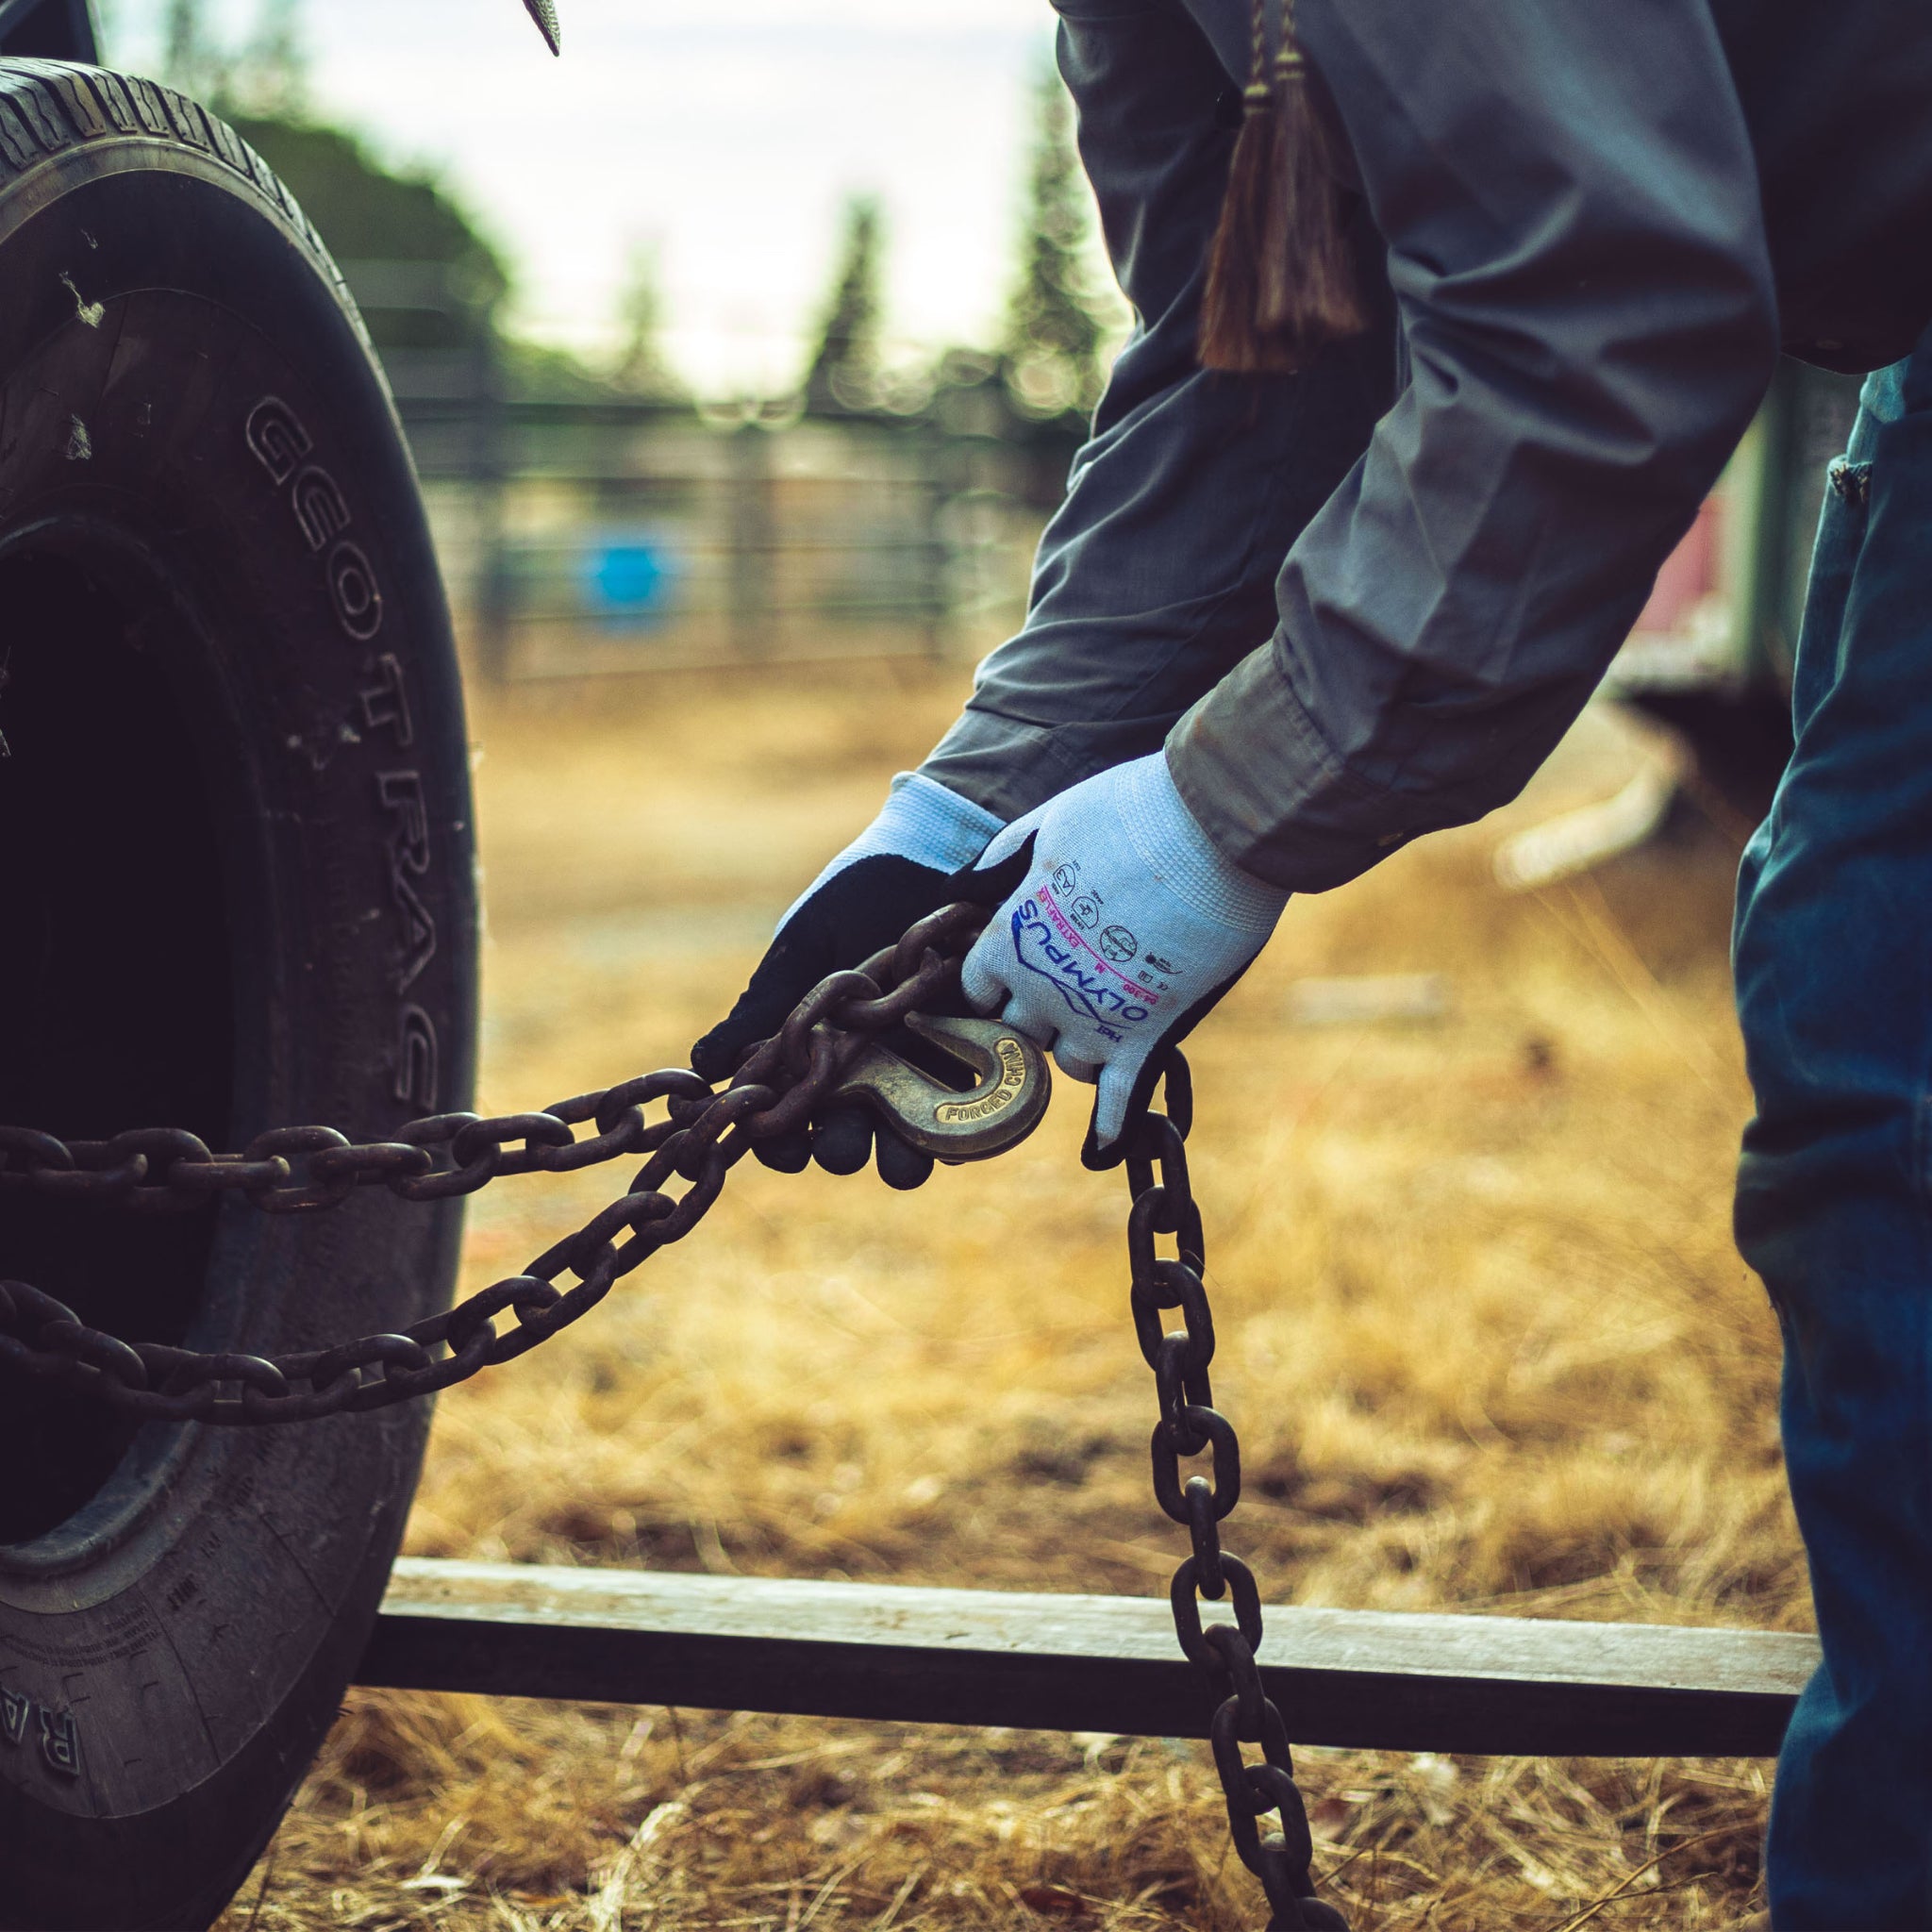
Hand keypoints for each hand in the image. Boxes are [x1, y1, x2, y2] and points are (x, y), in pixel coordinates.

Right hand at [691, 772, 1003, 1188]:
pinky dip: (961, 1121)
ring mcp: (921, 1063)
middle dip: (841, 1149)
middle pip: (846, 1137)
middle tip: (840, 1144)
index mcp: (815, 1050)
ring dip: (902, 1156)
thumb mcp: (805, 949)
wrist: (936, 853)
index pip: (788, 1114)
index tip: (771, 1139)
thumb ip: (763, 1007)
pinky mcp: (975, 1050)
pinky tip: (950, 1119)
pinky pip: (970, 1105)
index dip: (777, 1138)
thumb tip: (701, 1062)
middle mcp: (866, 1068)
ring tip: (900, 1155)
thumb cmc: (858, 896)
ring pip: (907, 1136)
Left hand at [958, 752, 1287, 1163]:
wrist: (1213, 831)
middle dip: (1040, 1015)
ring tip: (1108, 1026)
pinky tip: (1104, 1144)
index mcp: (1011, 935)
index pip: (979, 988)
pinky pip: (1116, 1097)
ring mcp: (1091, 1018)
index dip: (999, 984)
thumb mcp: (1053, 821)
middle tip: (1072, 994)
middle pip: (1020, 1029)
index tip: (1020, 974)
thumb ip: (1011, 855)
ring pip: (1067, 1062)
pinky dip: (1109, 1124)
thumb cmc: (1131, 814)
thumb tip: (977, 878)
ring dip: (1082, 1048)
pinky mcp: (1144, 1036)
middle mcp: (1039, 986)